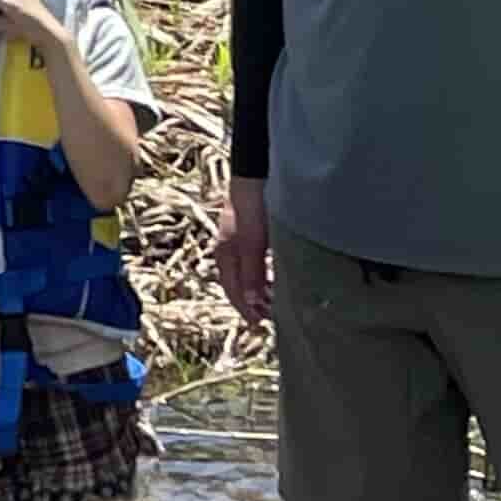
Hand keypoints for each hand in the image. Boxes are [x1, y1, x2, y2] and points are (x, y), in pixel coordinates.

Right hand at [214, 179, 272, 328]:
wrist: (256, 173)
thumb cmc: (254, 206)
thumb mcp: (253, 242)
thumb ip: (252, 272)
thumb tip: (252, 304)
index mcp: (226, 254)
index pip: (233, 291)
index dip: (246, 310)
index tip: (261, 326)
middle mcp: (228, 249)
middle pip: (236, 285)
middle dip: (251, 304)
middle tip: (271, 320)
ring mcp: (237, 239)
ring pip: (244, 274)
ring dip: (257, 291)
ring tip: (275, 302)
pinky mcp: (248, 232)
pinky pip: (251, 262)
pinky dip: (261, 276)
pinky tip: (274, 276)